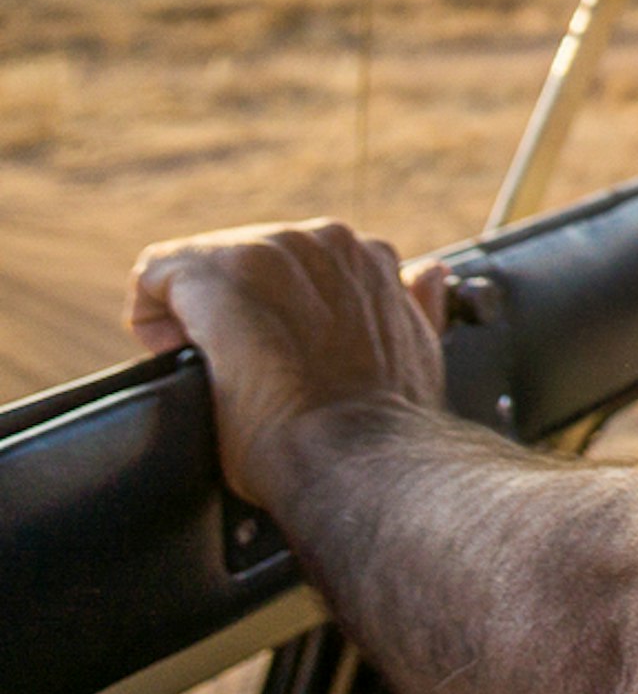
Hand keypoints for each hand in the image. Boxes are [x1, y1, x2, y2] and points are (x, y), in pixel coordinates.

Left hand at [129, 222, 450, 514]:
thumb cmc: (381, 420)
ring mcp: (269, 250)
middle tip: (247, 373)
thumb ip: (416, 305)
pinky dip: (155, 320)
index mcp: (367, 255)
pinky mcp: (213, 271)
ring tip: (221, 370)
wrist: (353, 454)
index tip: (279, 361)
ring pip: (198, 268)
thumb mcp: (416, 350)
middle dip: (236, 311)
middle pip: (243, 261)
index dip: (276, 317)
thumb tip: (425, 273)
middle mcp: (322, 239)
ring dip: (198, 315)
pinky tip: (186, 358)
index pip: (295, 266)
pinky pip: (156, 276)